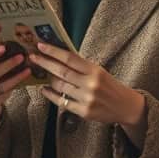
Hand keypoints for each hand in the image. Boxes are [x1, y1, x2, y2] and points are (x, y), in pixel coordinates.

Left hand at [31, 42, 145, 135]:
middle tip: (32, 57)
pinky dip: (51, 95)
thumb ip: (81, 65)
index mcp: (94, 70)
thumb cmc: (109, 85)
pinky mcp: (83, 112)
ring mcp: (86, 99)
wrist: (125, 106)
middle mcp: (90, 84)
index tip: (40, 46)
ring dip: (48, 79)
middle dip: (45, 63)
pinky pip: (62, 102)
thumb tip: (58, 54)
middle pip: (62, 72)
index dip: (53, 51)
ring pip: (60, 86)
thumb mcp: (99, 71)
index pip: (70, 58)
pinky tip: (44, 89)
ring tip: (41, 72)